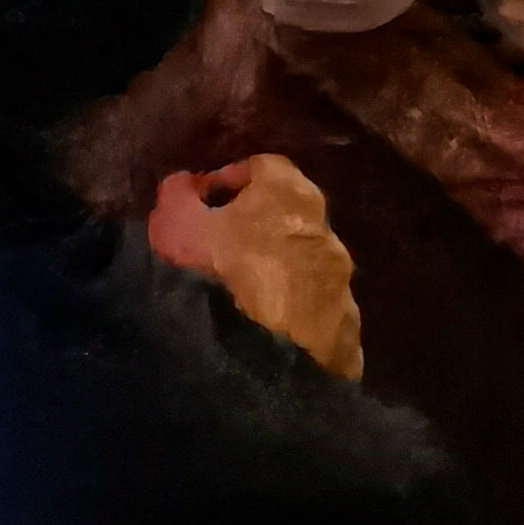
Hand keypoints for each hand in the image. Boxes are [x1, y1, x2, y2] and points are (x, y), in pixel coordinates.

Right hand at [150, 158, 362, 382]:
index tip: (202, 204)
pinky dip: (295, 311)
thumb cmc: (222, 273)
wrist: (272, 356)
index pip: (258, 168)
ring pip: (303, 262)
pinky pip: (316, 307)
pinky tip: (271, 328)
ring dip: (278, 270)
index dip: (226, 183)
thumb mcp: (176, 225)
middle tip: (222, 248)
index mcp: (288, 189)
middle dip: (256, 227)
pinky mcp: (347, 323)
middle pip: (285, 214)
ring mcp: (340, 278)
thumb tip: (184, 187)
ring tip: (244, 295)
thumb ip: (177, 195)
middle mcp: (323, 225)